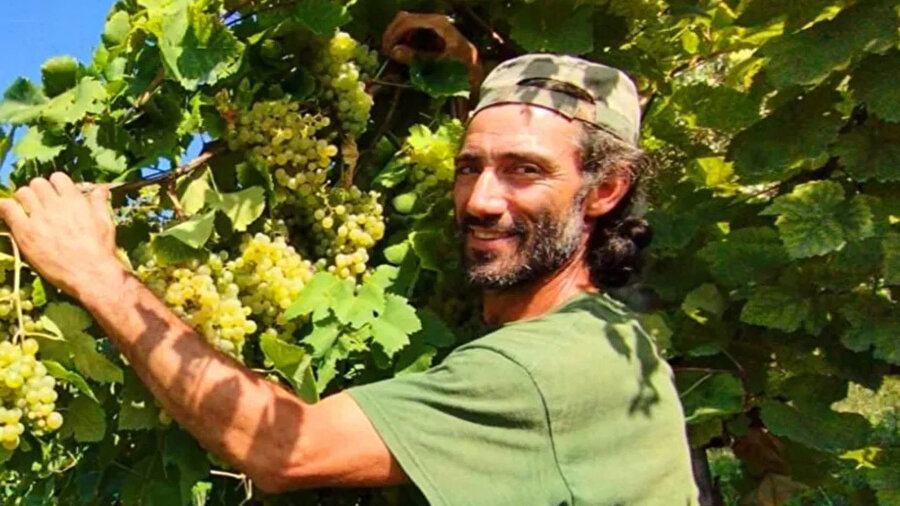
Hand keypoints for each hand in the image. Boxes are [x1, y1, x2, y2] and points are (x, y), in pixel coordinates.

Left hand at [0, 173, 123, 300]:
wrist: (90, 273)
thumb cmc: (100, 250)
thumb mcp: (105, 223)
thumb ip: (99, 203)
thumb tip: (100, 189)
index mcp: (75, 200)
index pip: (58, 178)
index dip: (56, 185)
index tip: (56, 194)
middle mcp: (55, 205)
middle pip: (38, 183)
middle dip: (39, 191)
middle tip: (40, 204)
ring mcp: (39, 217)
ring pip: (22, 193)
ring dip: (24, 199)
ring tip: (27, 210)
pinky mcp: (25, 232)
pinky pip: (7, 208)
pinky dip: (6, 207)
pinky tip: (9, 213)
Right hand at [382, 11, 481, 85]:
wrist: (477, 70)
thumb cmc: (461, 68)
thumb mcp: (438, 64)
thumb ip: (416, 57)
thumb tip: (394, 51)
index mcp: (438, 24)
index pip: (407, 21)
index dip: (393, 34)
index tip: (386, 49)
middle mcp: (436, 19)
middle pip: (405, 18)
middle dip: (392, 33)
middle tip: (385, 50)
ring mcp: (435, 23)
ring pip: (407, 21)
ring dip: (397, 34)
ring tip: (391, 51)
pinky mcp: (435, 30)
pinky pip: (413, 27)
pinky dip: (404, 36)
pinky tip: (402, 49)